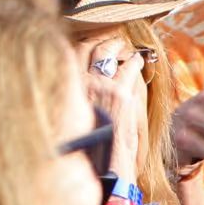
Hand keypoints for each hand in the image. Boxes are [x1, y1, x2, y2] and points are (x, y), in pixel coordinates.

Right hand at [77, 35, 149, 175]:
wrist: (101, 166)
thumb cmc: (87, 152)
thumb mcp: (73, 123)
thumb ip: (76, 103)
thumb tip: (75, 94)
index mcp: (64, 91)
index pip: (66, 57)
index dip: (77, 46)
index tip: (85, 42)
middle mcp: (77, 85)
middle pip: (84, 48)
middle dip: (96, 39)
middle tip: (107, 38)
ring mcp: (99, 86)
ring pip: (105, 52)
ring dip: (116, 45)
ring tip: (123, 45)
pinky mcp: (120, 93)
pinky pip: (129, 67)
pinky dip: (135, 61)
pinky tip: (139, 59)